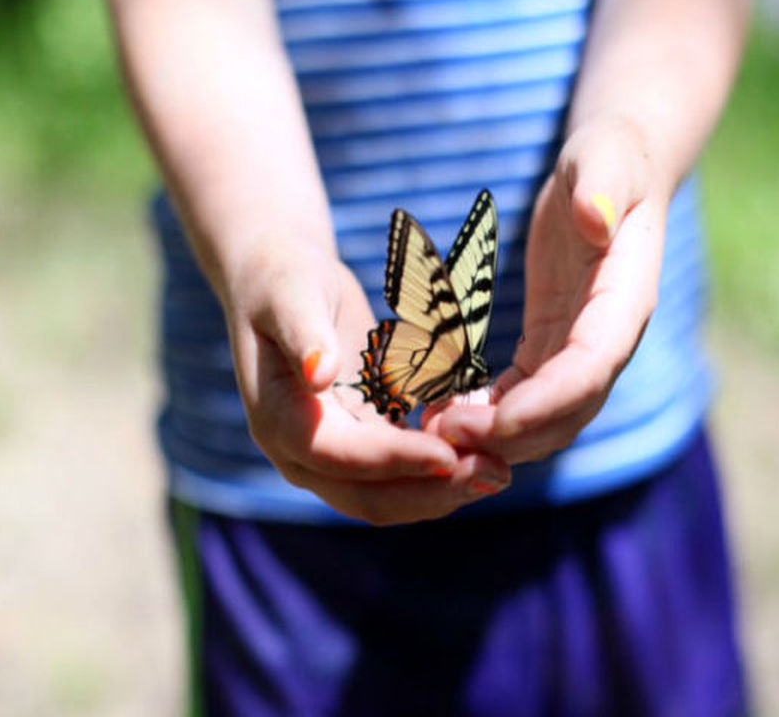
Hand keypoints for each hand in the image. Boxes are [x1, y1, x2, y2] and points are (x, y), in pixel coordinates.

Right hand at [223, 244, 510, 524]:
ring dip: (443, 492)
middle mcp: (302, 453)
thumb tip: (319, 374)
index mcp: (280, 421)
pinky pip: (403, 475)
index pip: (340, 456)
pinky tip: (484, 455)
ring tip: (498, 472)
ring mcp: (333, 457)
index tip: (448, 454)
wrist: (280, 284)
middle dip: (430, 492)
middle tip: (493, 473)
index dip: (395, 460)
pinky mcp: (362, 444)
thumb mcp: (290, 295)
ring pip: (390, 497)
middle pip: (368, 497)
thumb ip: (305, 334)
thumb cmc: (284, 281)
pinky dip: (440, 473)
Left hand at [427, 118, 671, 463]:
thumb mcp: (605, 158)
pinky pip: (522, 395)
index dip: (544, 404)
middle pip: (568, 411)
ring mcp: (583, 348)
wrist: (617, 169)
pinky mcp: (553, 344)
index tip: (492, 423)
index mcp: (626, 301)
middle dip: (510, 435)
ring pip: (546, 416)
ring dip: (494, 435)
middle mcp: (610, 338)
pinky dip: (487, 411)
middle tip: (442, 436)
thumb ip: (602, 186)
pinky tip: (440, 412)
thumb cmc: (610, 158)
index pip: (590, 369)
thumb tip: (596, 218)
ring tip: (433, 433)